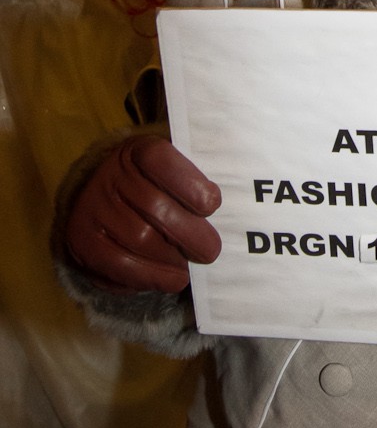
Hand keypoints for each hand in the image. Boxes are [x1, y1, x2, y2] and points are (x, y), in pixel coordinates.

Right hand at [65, 135, 221, 292]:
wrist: (101, 198)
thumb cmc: (155, 186)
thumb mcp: (175, 169)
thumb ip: (201, 180)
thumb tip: (242, 198)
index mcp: (137, 151)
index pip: (162, 161)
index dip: (192, 186)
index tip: (212, 204)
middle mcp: (110, 176)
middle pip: (156, 209)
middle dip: (192, 235)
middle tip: (211, 250)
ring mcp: (93, 208)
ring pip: (142, 241)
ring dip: (174, 260)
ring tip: (189, 264)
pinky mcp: (82, 241)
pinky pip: (122, 266)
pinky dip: (154, 277)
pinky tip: (172, 277)